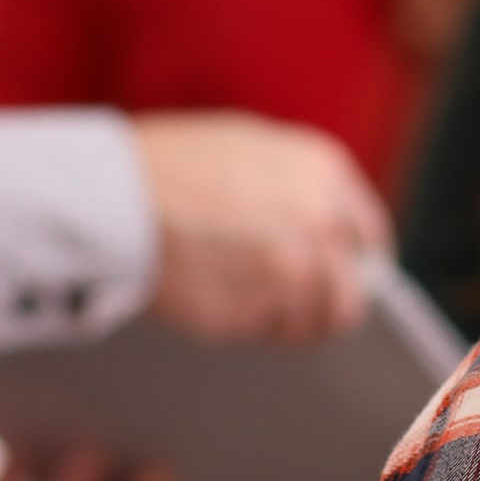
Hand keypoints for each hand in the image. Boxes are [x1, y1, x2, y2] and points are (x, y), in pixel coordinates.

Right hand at [130, 112, 386, 342]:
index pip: (369, 239)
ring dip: (287, 321)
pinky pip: (265, 334)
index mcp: (324, 173)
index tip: (344, 281)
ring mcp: (288, 272)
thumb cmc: (169, 165)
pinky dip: (249, 327)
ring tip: (245, 301)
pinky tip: (218, 300)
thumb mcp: (249, 146)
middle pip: (350, 293)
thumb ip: (299, 185)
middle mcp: (319, 222)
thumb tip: (330, 227)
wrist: (110, 194)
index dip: (355, 265)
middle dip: (326, 304)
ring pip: (312, 323)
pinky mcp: (251, 312)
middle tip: (297, 310)